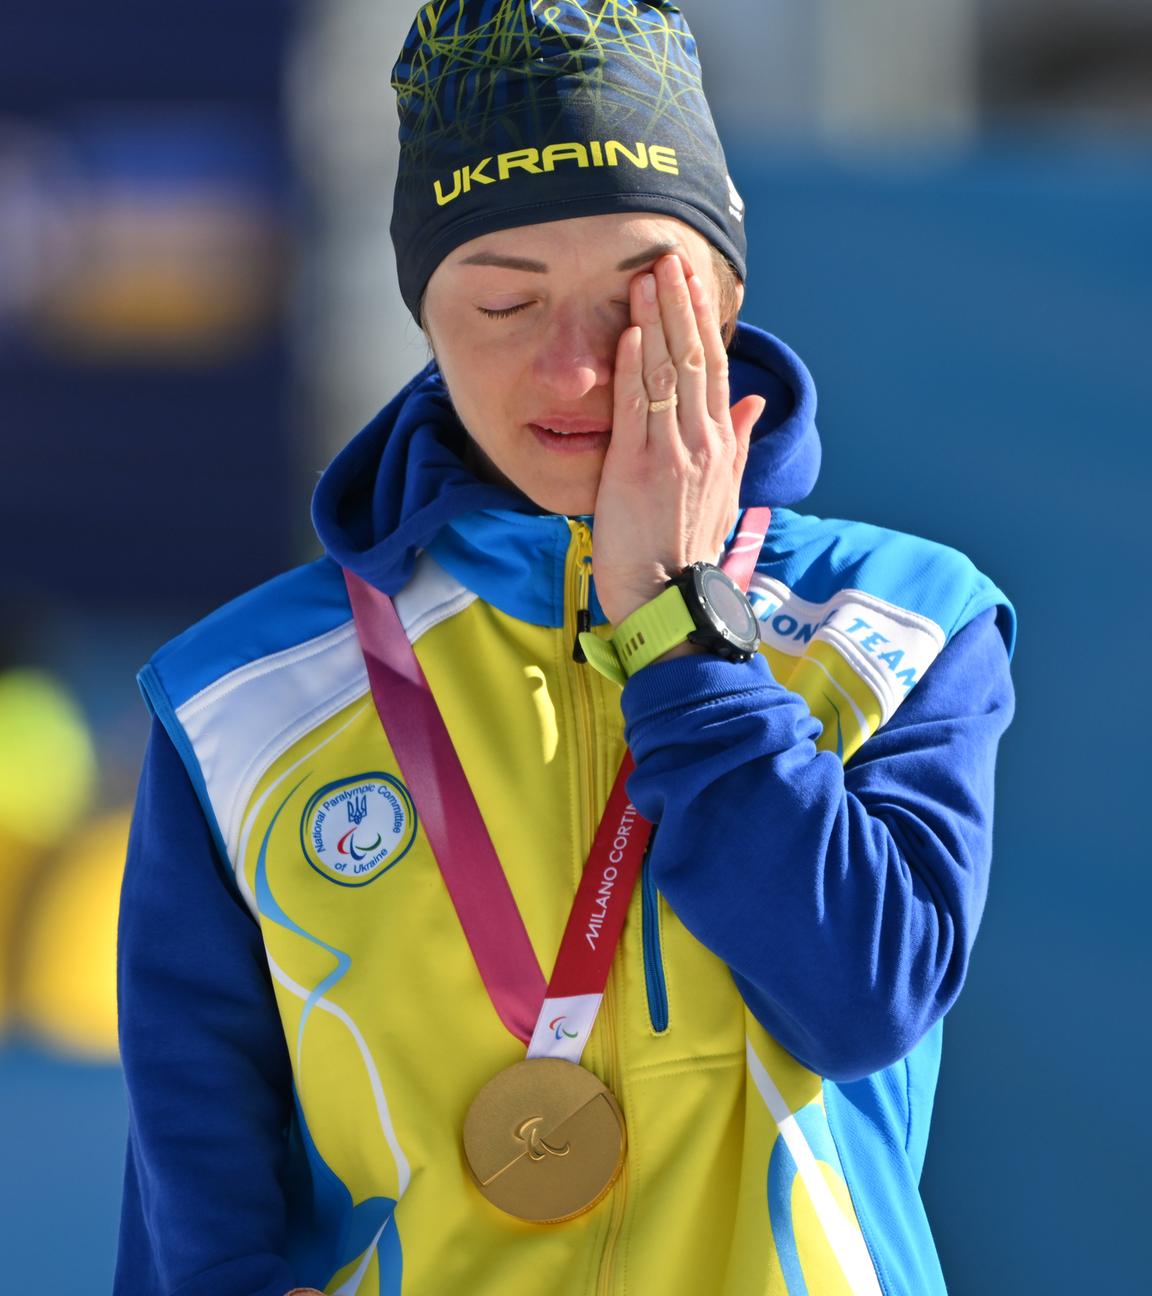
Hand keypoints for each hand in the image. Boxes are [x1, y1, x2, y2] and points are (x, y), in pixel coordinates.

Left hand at [593, 252, 765, 624]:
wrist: (668, 598)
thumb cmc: (685, 548)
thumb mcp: (722, 492)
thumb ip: (736, 441)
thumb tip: (753, 401)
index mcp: (719, 444)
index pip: (714, 368)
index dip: (702, 320)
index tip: (690, 281)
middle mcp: (701, 442)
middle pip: (695, 359)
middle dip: (681, 305)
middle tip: (668, 257)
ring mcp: (673, 453)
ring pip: (668, 374)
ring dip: (658, 321)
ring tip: (648, 277)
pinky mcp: (639, 469)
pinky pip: (639, 408)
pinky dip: (637, 367)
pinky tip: (633, 330)